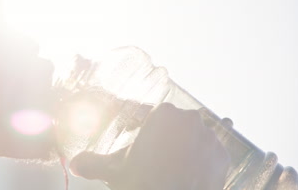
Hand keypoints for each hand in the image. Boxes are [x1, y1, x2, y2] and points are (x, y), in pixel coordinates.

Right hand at [70, 103, 230, 189]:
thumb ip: (92, 163)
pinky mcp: (223, 157)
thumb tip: (74, 163)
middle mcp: (190, 119)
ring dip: (190, 143)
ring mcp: (210, 138)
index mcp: (164, 115)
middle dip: (169, 136)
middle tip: (158, 156)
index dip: (147, 131)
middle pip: (178, 124)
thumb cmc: (141, 184)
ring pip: (197, 135)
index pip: (155, 116)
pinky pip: (215, 150)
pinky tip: (205, 157)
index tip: (144, 144)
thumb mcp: (114, 172)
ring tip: (179, 160)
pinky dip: (209, 154)